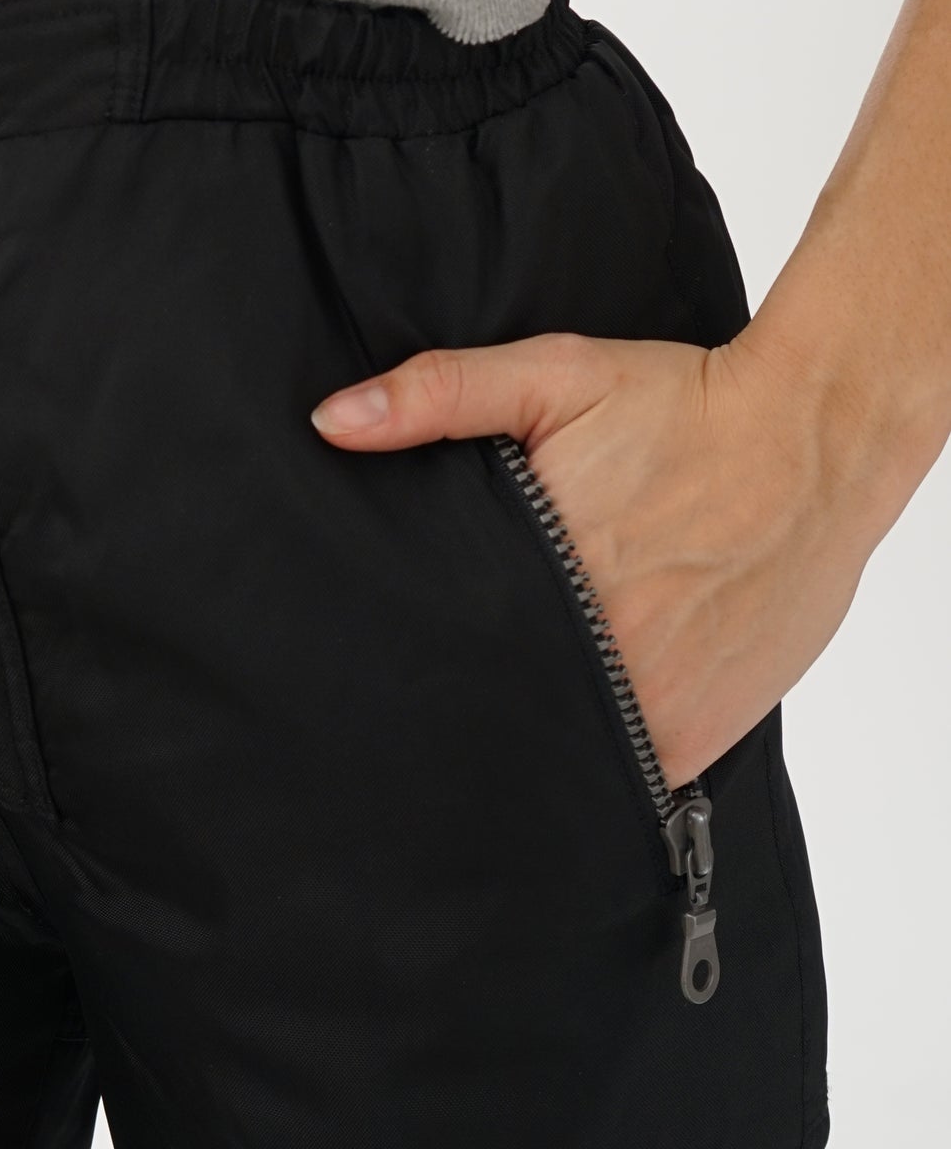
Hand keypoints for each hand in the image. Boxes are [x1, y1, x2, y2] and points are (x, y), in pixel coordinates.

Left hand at [310, 327, 889, 784]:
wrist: (815, 437)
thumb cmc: (684, 405)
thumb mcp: (554, 376)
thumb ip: (440, 394)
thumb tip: (333, 421)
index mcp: (546, 576)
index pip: (444, 651)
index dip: (409, 661)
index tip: (382, 657)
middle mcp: (600, 655)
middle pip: (496, 706)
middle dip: (462, 700)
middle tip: (435, 684)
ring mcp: (654, 706)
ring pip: (558, 750)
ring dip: (529, 732)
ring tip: (508, 701)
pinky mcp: (699, 734)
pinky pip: (627, 772)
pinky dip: (602, 757)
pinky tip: (578, 722)